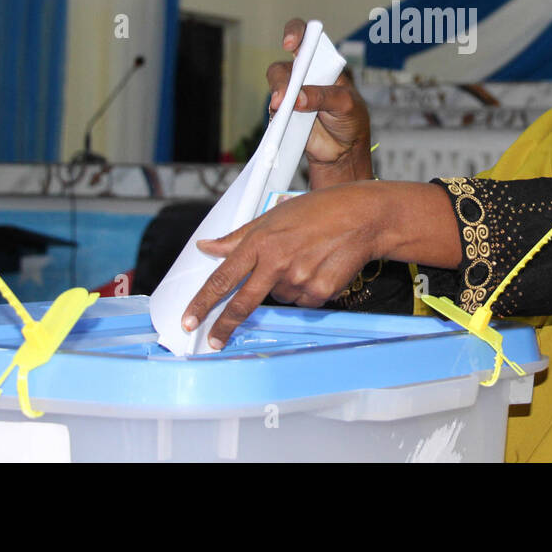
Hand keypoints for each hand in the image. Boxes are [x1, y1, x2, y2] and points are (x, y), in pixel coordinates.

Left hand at [181, 182, 386, 349]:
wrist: (362, 216)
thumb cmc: (318, 210)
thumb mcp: (272, 216)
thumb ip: (237, 237)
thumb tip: (207, 246)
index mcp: (260, 241)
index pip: (223, 278)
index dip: (203, 302)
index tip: (189, 319)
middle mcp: (276, 262)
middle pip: (243, 303)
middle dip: (224, 325)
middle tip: (214, 341)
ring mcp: (299, 279)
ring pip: (280, 298)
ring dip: (285, 287)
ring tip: (304, 260)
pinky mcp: (320, 291)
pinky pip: (304, 302)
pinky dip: (307, 291)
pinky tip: (320, 268)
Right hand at [268, 18, 371, 185]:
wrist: (344, 150)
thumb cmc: (350, 119)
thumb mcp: (346, 104)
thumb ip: (324, 97)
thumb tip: (297, 98)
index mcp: (323, 63)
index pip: (306, 38)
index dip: (295, 33)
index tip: (290, 43)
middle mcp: (304, 75)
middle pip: (283, 67)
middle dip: (281, 80)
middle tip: (284, 96)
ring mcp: (292, 94)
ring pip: (275, 87)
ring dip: (277, 96)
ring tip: (282, 108)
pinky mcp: (284, 114)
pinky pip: (274, 111)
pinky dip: (275, 115)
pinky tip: (281, 122)